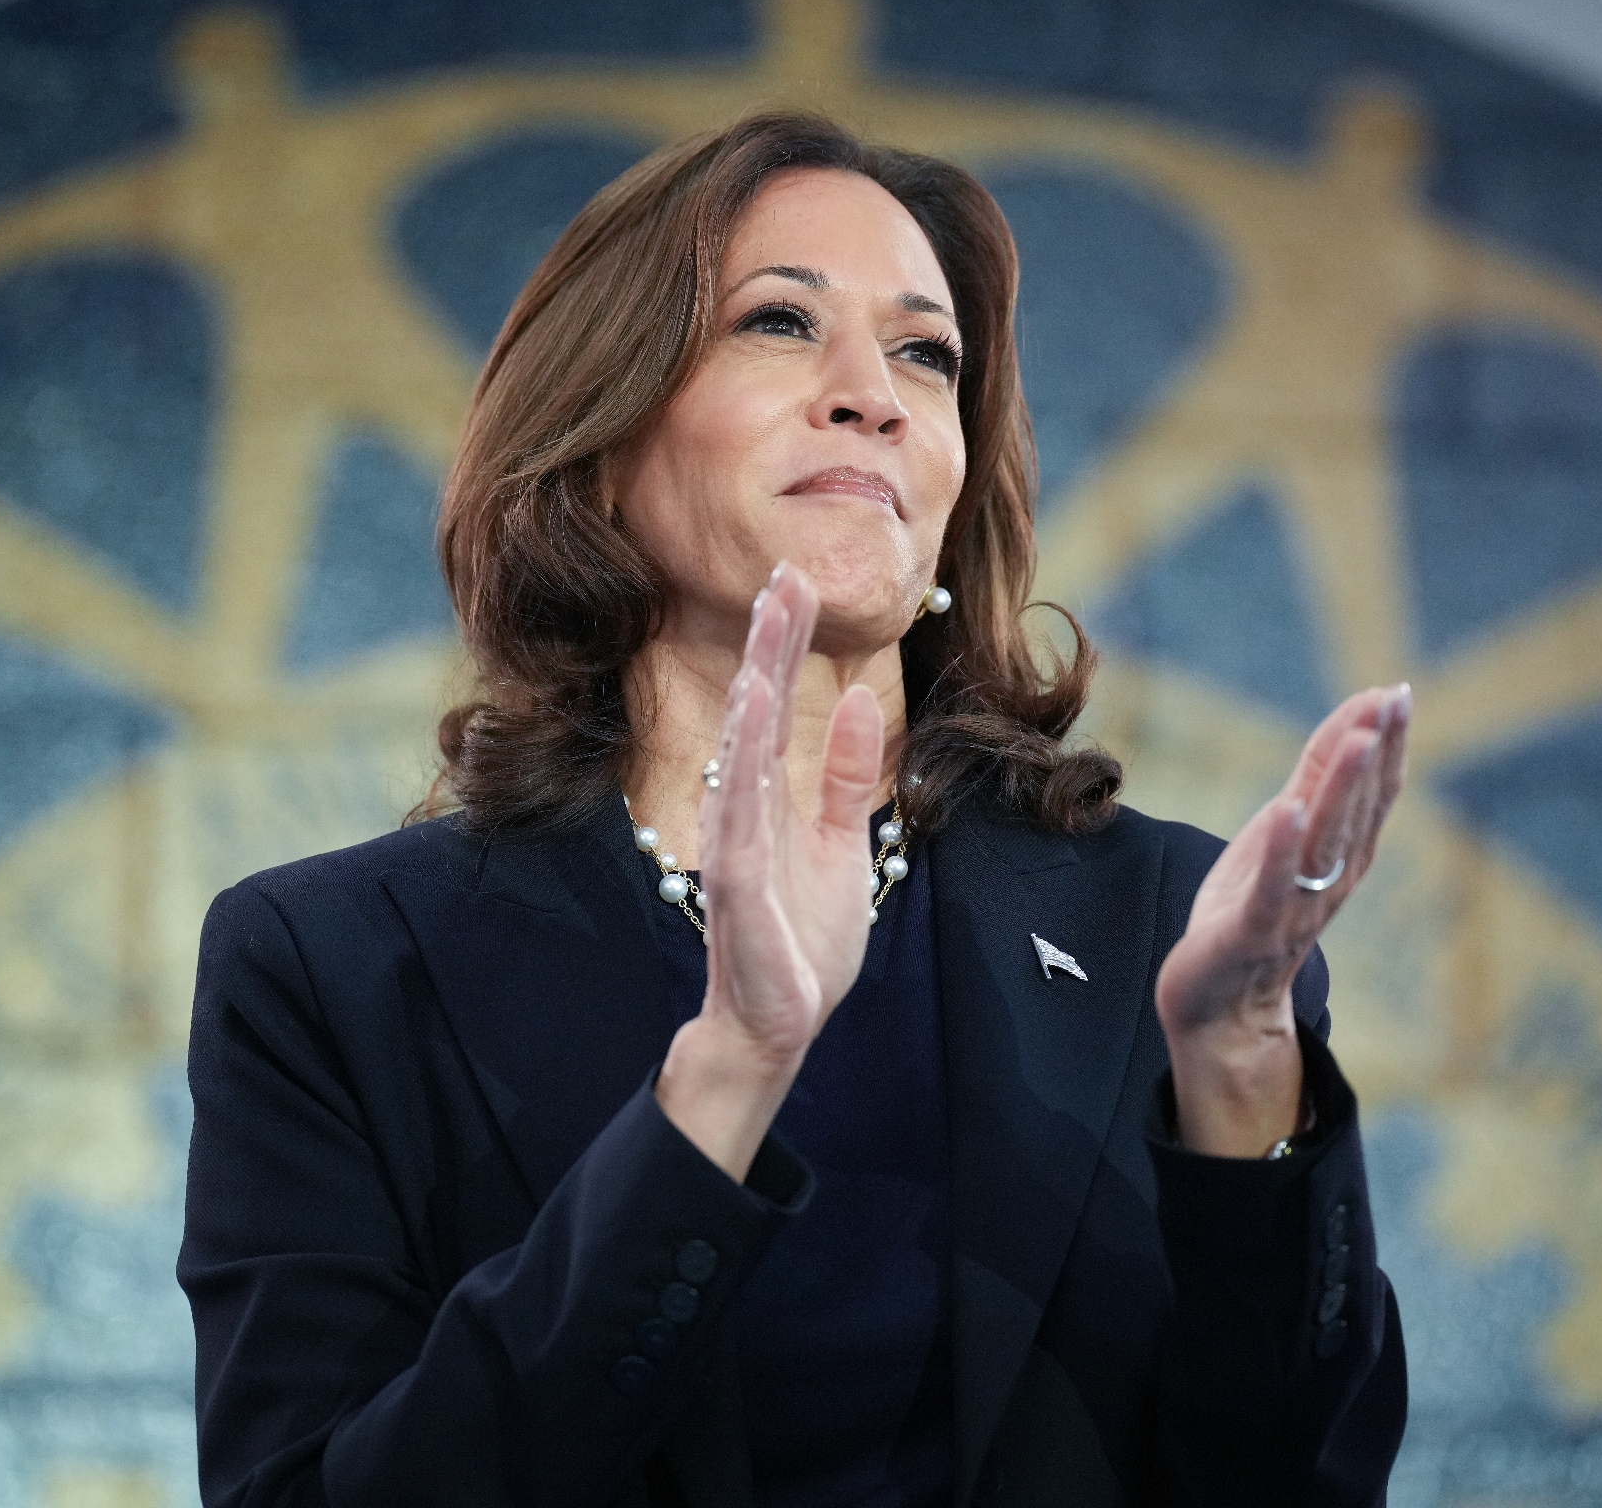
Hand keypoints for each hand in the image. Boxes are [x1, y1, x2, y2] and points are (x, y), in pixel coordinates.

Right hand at [656, 563, 883, 1176]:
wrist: (780, 1026)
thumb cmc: (804, 942)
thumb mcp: (844, 846)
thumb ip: (849, 778)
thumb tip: (863, 702)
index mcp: (773, 798)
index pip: (779, 707)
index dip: (786, 645)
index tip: (796, 581)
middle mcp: (748, 810)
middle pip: (759, 713)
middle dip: (771, 645)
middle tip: (784, 575)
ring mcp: (738, 845)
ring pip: (745, 752)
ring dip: (756, 687)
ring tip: (768, 629)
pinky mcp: (737, 886)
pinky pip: (740, 816)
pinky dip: (744, 764)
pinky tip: (751, 718)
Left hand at [1154, 684, 1410, 1155]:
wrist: (1219, 1006)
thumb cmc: (1250, 908)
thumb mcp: (1283, 832)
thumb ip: (1315, 781)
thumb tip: (1356, 720)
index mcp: (1337, 855)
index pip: (1368, 792)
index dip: (1382, 742)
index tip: (1396, 692)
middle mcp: (1327, 880)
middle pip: (1356, 810)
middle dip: (1375, 753)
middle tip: (1394, 700)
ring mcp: (1293, 908)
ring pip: (1324, 843)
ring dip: (1342, 788)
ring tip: (1359, 738)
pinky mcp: (1251, 934)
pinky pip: (1271, 890)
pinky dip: (1282, 851)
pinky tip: (1289, 810)